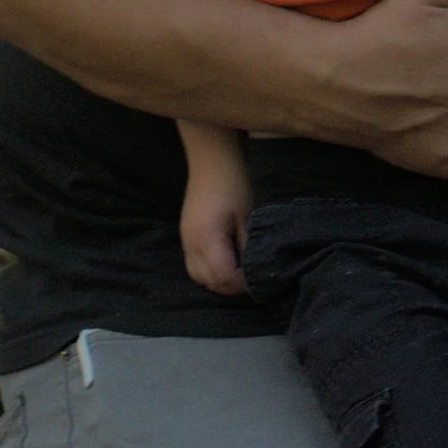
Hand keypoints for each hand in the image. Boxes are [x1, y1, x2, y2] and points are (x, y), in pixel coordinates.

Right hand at [177, 136, 252, 297]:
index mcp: (207, 240)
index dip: (243, 284)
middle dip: (232, 286)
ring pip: (199, 277)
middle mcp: (191, 245)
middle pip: (209, 283)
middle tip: (253, 278)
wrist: (213, 161)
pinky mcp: (186, 237)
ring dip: (220, 281)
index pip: (224, 278)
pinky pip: (194, 266)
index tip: (261, 280)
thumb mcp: (248, 217)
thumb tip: (256, 271)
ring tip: (241, 272)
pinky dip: (210, 271)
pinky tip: (227, 262)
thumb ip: (249, 248)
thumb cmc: (235, 184)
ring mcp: (185, 242)